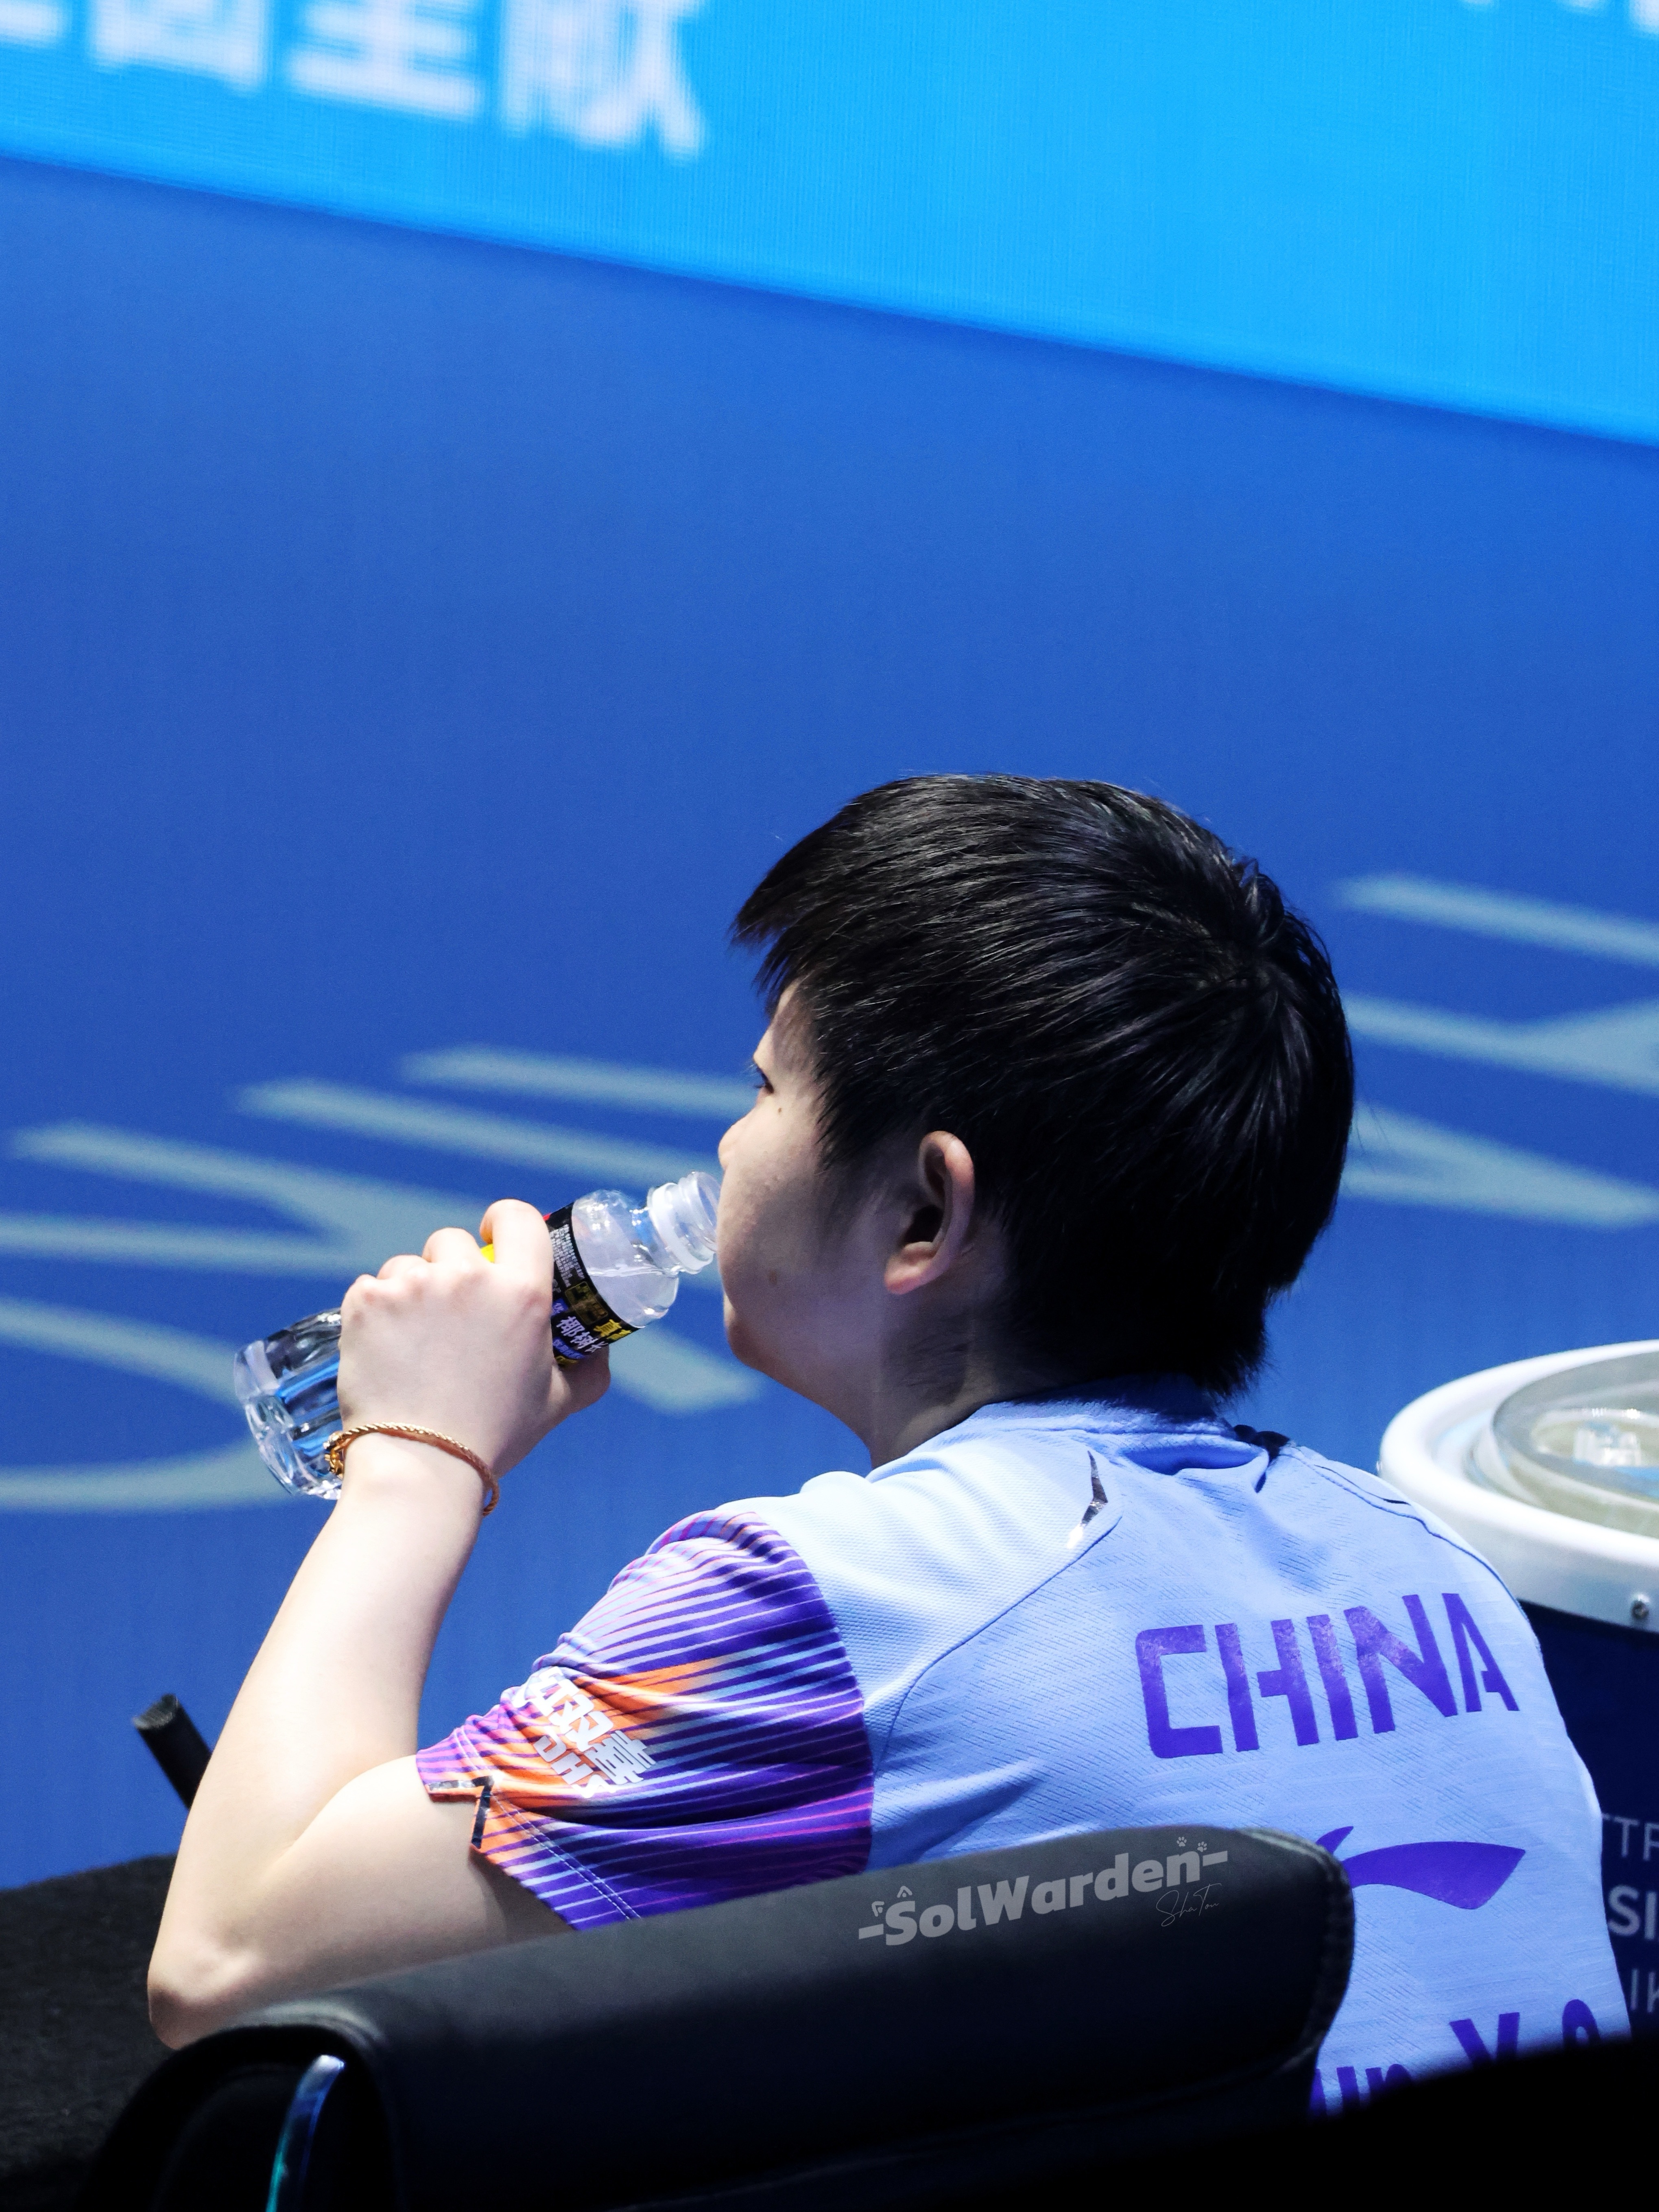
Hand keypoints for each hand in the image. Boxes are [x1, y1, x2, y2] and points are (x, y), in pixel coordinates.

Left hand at [336, 1198, 608, 1479]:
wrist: (420, 1464)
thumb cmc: (493, 1434)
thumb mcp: (558, 1403)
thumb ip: (589, 1371)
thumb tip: (601, 1353)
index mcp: (520, 1293)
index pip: (516, 1217)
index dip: (503, 1220)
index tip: (492, 1234)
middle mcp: (467, 1279)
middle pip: (452, 1241)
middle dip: (450, 1269)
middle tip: (450, 1316)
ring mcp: (412, 1287)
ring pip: (408, 1266)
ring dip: (411, 1291)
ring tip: (414, 1342)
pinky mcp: (367, 1302)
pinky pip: (370, 1287)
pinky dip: (375, 1311)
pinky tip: (385, 1347)